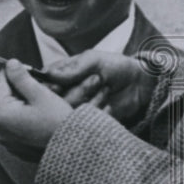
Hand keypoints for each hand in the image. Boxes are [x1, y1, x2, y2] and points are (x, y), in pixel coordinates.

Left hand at [0, 60, 72, 159]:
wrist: (71, 148)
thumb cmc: (57, 122)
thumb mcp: (40, 94)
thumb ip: (22, 77)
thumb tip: (11, 64)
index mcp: (1, 114)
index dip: (13, 71)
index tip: (27, 69)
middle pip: (3, 97)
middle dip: (18, 88)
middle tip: (38, 87)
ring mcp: (5, 139)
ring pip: (9, 110)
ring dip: (22, 102)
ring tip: (40, 102)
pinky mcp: (13, 145)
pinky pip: (14, 124)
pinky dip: (24, 116)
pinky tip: (39, 116)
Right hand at [43, 51, 157, 121]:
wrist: (139, 83)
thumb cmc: (115, 66)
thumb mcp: (94, 60)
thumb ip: (73, 68)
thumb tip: (50, 76)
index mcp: (62, 75)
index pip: (44, 85)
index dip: (50, 88)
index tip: (60, 86)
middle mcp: (66, 93)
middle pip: (56, 101)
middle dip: (78, 91)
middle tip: (97, 79)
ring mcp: (76, 108)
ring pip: (70, 113)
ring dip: (91, 99)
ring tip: (106, 88)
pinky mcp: (88, 121)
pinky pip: (84, 122)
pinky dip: (99, 110)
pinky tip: (109, 101)